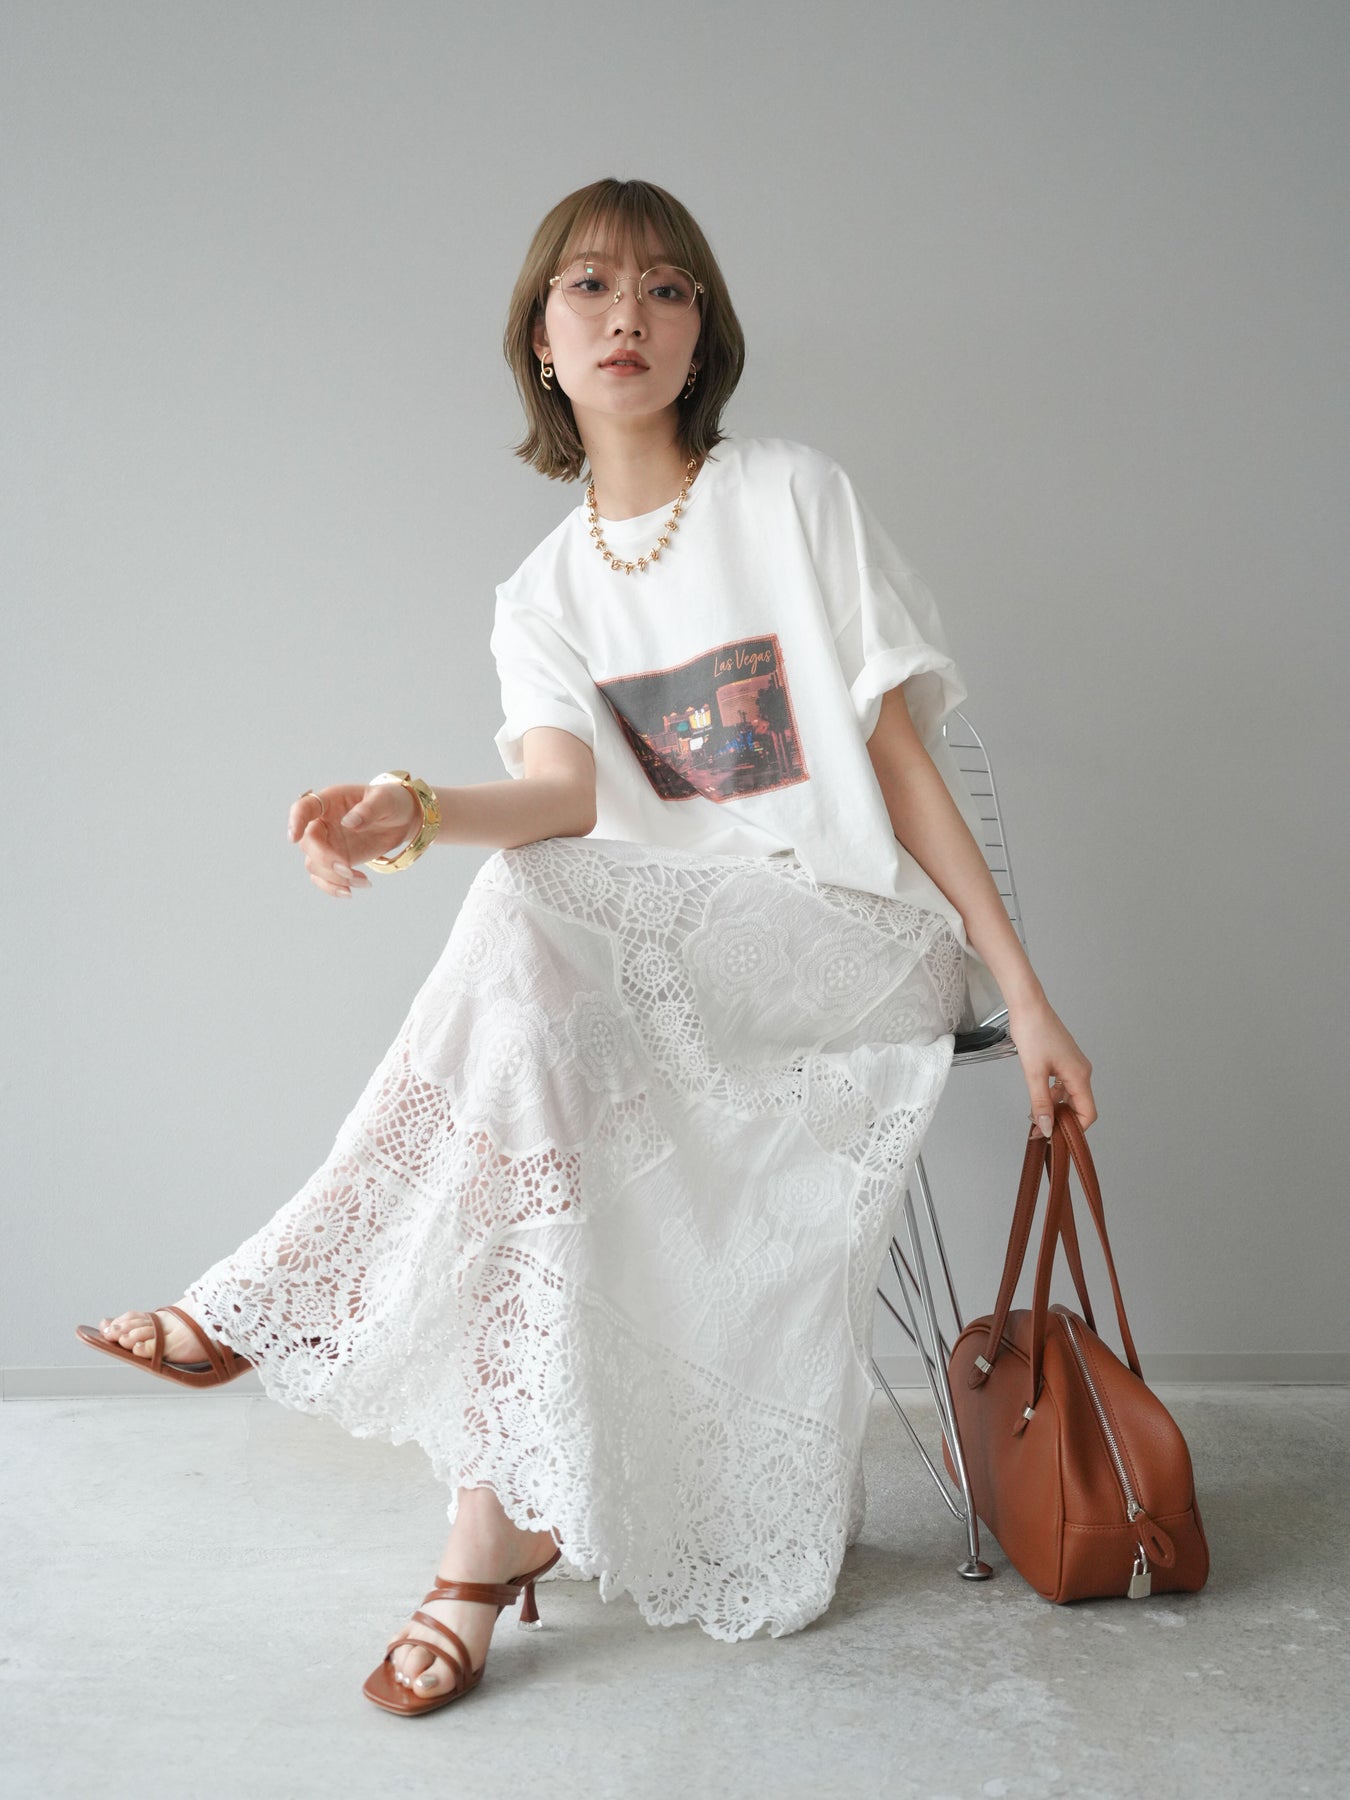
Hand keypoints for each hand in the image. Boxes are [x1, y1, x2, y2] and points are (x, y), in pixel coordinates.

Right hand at [286, 782, 421, 897]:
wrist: (402, 820)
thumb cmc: (391, 802)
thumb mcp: (385, 800)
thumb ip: (368, 810)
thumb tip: (349, 822)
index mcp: (330, 801)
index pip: (304, 807)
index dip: (295, 821)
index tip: (294, 837)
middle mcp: (323, 822)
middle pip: (308, 843)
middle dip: (325, 860)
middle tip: (349, 870)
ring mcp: (327, 843)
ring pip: (314, 865)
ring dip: (334, 878)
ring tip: (362, 881)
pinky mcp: (335, 861)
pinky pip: (323, 878)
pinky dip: (334, 888)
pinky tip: (352, 891)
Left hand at [1004, 990, 1095, 1138]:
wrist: (1028, 1006)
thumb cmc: (1033, 1032)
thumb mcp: (1034, 1073)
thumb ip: (1040, 1103)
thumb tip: (1047, 1127)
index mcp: (1080, 1075)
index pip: (1087, 1114)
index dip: (1073, 1129)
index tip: (1054, 1136)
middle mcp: (1081, 1071)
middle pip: (1079, 1107)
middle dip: (1062, 1121)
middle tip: (1041, 1130)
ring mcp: (1074, 1065)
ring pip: (1070, 1096)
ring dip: (1056, 1109)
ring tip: (1035, 1116)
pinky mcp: (1064, 1060)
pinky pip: (1064, 1085)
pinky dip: (1053, 1096)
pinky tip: (1037, 1098)